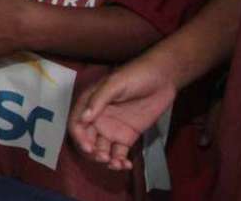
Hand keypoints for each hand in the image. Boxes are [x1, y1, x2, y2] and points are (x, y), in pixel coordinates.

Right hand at [68, 56, 177, 170]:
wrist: (163, 78)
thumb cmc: (135, 75)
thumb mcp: (115, 84)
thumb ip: (99, 100)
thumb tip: (83, 118)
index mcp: (90, 104)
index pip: (77, 124)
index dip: (79, 138)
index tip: (89, 148)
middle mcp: (98, 118)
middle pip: (87, 140)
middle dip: (92, 152)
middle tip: (104, 158)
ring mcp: (113, 128)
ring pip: (102, 149)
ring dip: (105, 160)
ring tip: (117, 164)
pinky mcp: (127, 136)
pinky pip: (118, 153)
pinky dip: (119, 162)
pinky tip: (126, 165)